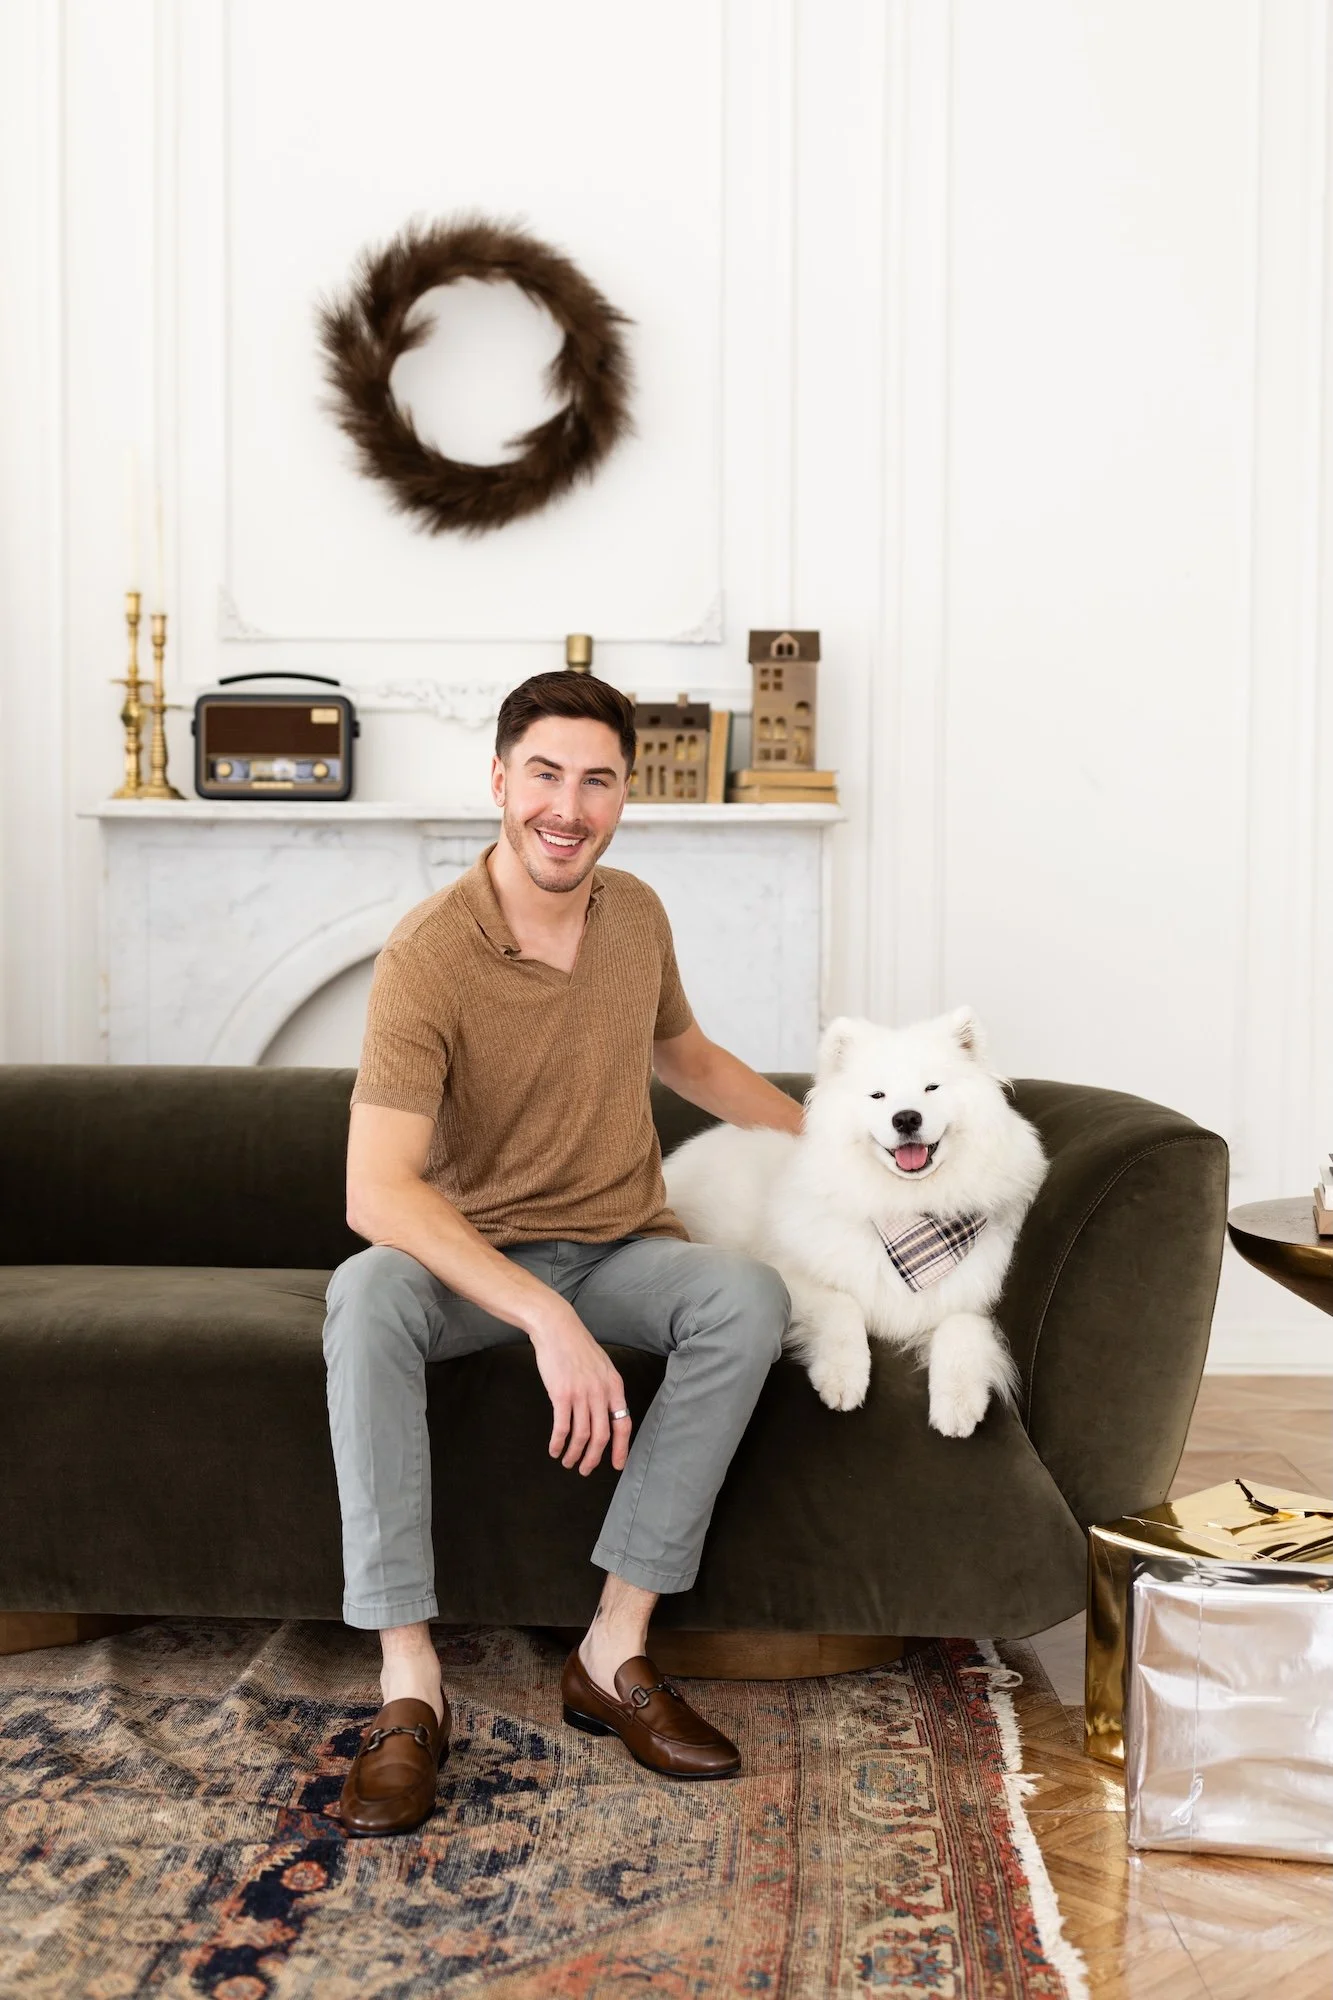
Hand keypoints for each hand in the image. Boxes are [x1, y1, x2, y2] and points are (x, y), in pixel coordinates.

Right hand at [529, 1303, 632, 1475]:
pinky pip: (562, 1427)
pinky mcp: (561, 1394)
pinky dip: (558, 1442)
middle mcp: (601, 1392)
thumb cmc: (577, 1346)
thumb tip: (605, 1414)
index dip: (621, 1448)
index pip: (624, 1424)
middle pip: (602, 1435)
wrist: (557, 1328)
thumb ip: (605, 1389)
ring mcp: (581, 1393)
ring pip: (582, 1435)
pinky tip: (554, 1449)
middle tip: (586, 1470)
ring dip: (574, 1453)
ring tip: (567, 1462)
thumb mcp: (602, 1366)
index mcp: (614, 1386)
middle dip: (594, 1458)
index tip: (617, 1465)